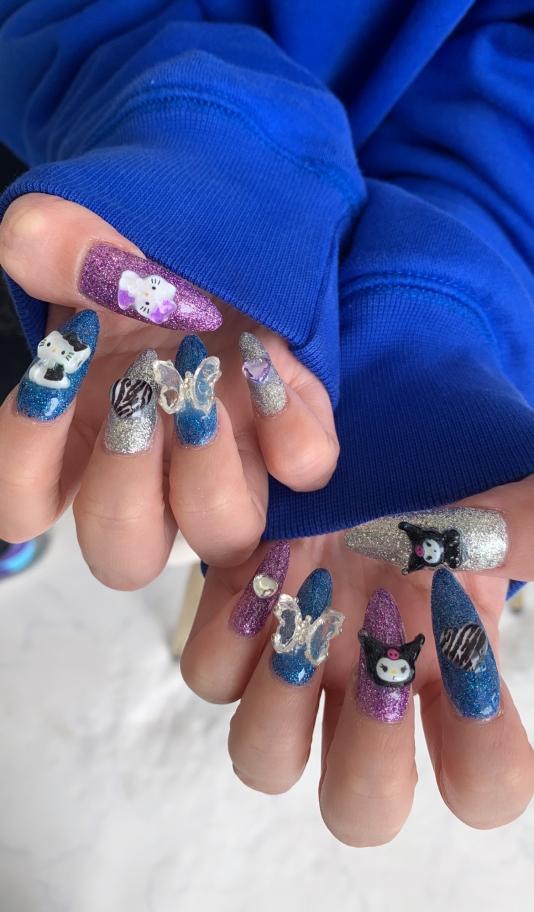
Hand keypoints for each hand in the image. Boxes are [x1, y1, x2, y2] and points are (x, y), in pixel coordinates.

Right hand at [0, 194, 337, 587]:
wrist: (225, 217)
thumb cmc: (138, 244)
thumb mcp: (84, 229)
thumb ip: (51, 242)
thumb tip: (88, 270)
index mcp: (80, 431)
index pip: (24, 502)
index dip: (25, 458)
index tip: (54, 374)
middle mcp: (153, 466)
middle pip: (124, 554)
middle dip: (126, 485)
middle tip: (139, 395)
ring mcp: (228, 456)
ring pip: (222, 536)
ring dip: (210, 475)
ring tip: (204, 387)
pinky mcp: (290, 430)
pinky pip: (304, 468)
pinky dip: (293, 429)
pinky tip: (267, 365)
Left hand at [181, 477, 533, 844]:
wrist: (347, 453)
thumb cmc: (423, 496)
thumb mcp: (478, 517)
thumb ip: (518, 530)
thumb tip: (494, 545)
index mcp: (443, 682)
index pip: (481, 786)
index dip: (483, 759)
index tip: (468, 672)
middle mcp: (366, 695)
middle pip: (358, 810)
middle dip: (371, 759)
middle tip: (378, 674)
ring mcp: (296, 668)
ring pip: (264, 761)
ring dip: (285, 708)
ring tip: (306, 630)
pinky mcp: (236, 624)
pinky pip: (209, 674)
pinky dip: (233, 636)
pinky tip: (269, 574)